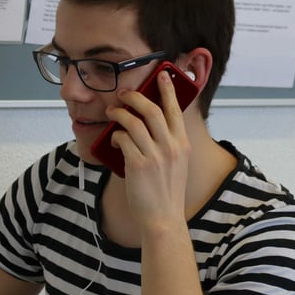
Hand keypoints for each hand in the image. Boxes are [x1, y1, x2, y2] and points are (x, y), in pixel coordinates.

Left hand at [106, 70, 190, 226]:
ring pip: (134, 122)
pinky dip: (116, 135)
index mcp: (182, 144)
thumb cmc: (166, 193)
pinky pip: (123, 139)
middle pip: (151, 110)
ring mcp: (155, 155)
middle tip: (124, 94)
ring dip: (120, 114)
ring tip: (112, 112)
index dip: (167, 90)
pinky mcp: (138, 164)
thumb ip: (168, 144)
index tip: (161, 75)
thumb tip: (150, 125)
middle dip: (135, 97)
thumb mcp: (176, 164)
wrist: (163, 219)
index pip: (175, 110)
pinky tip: (113, 138)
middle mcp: (171, 147)